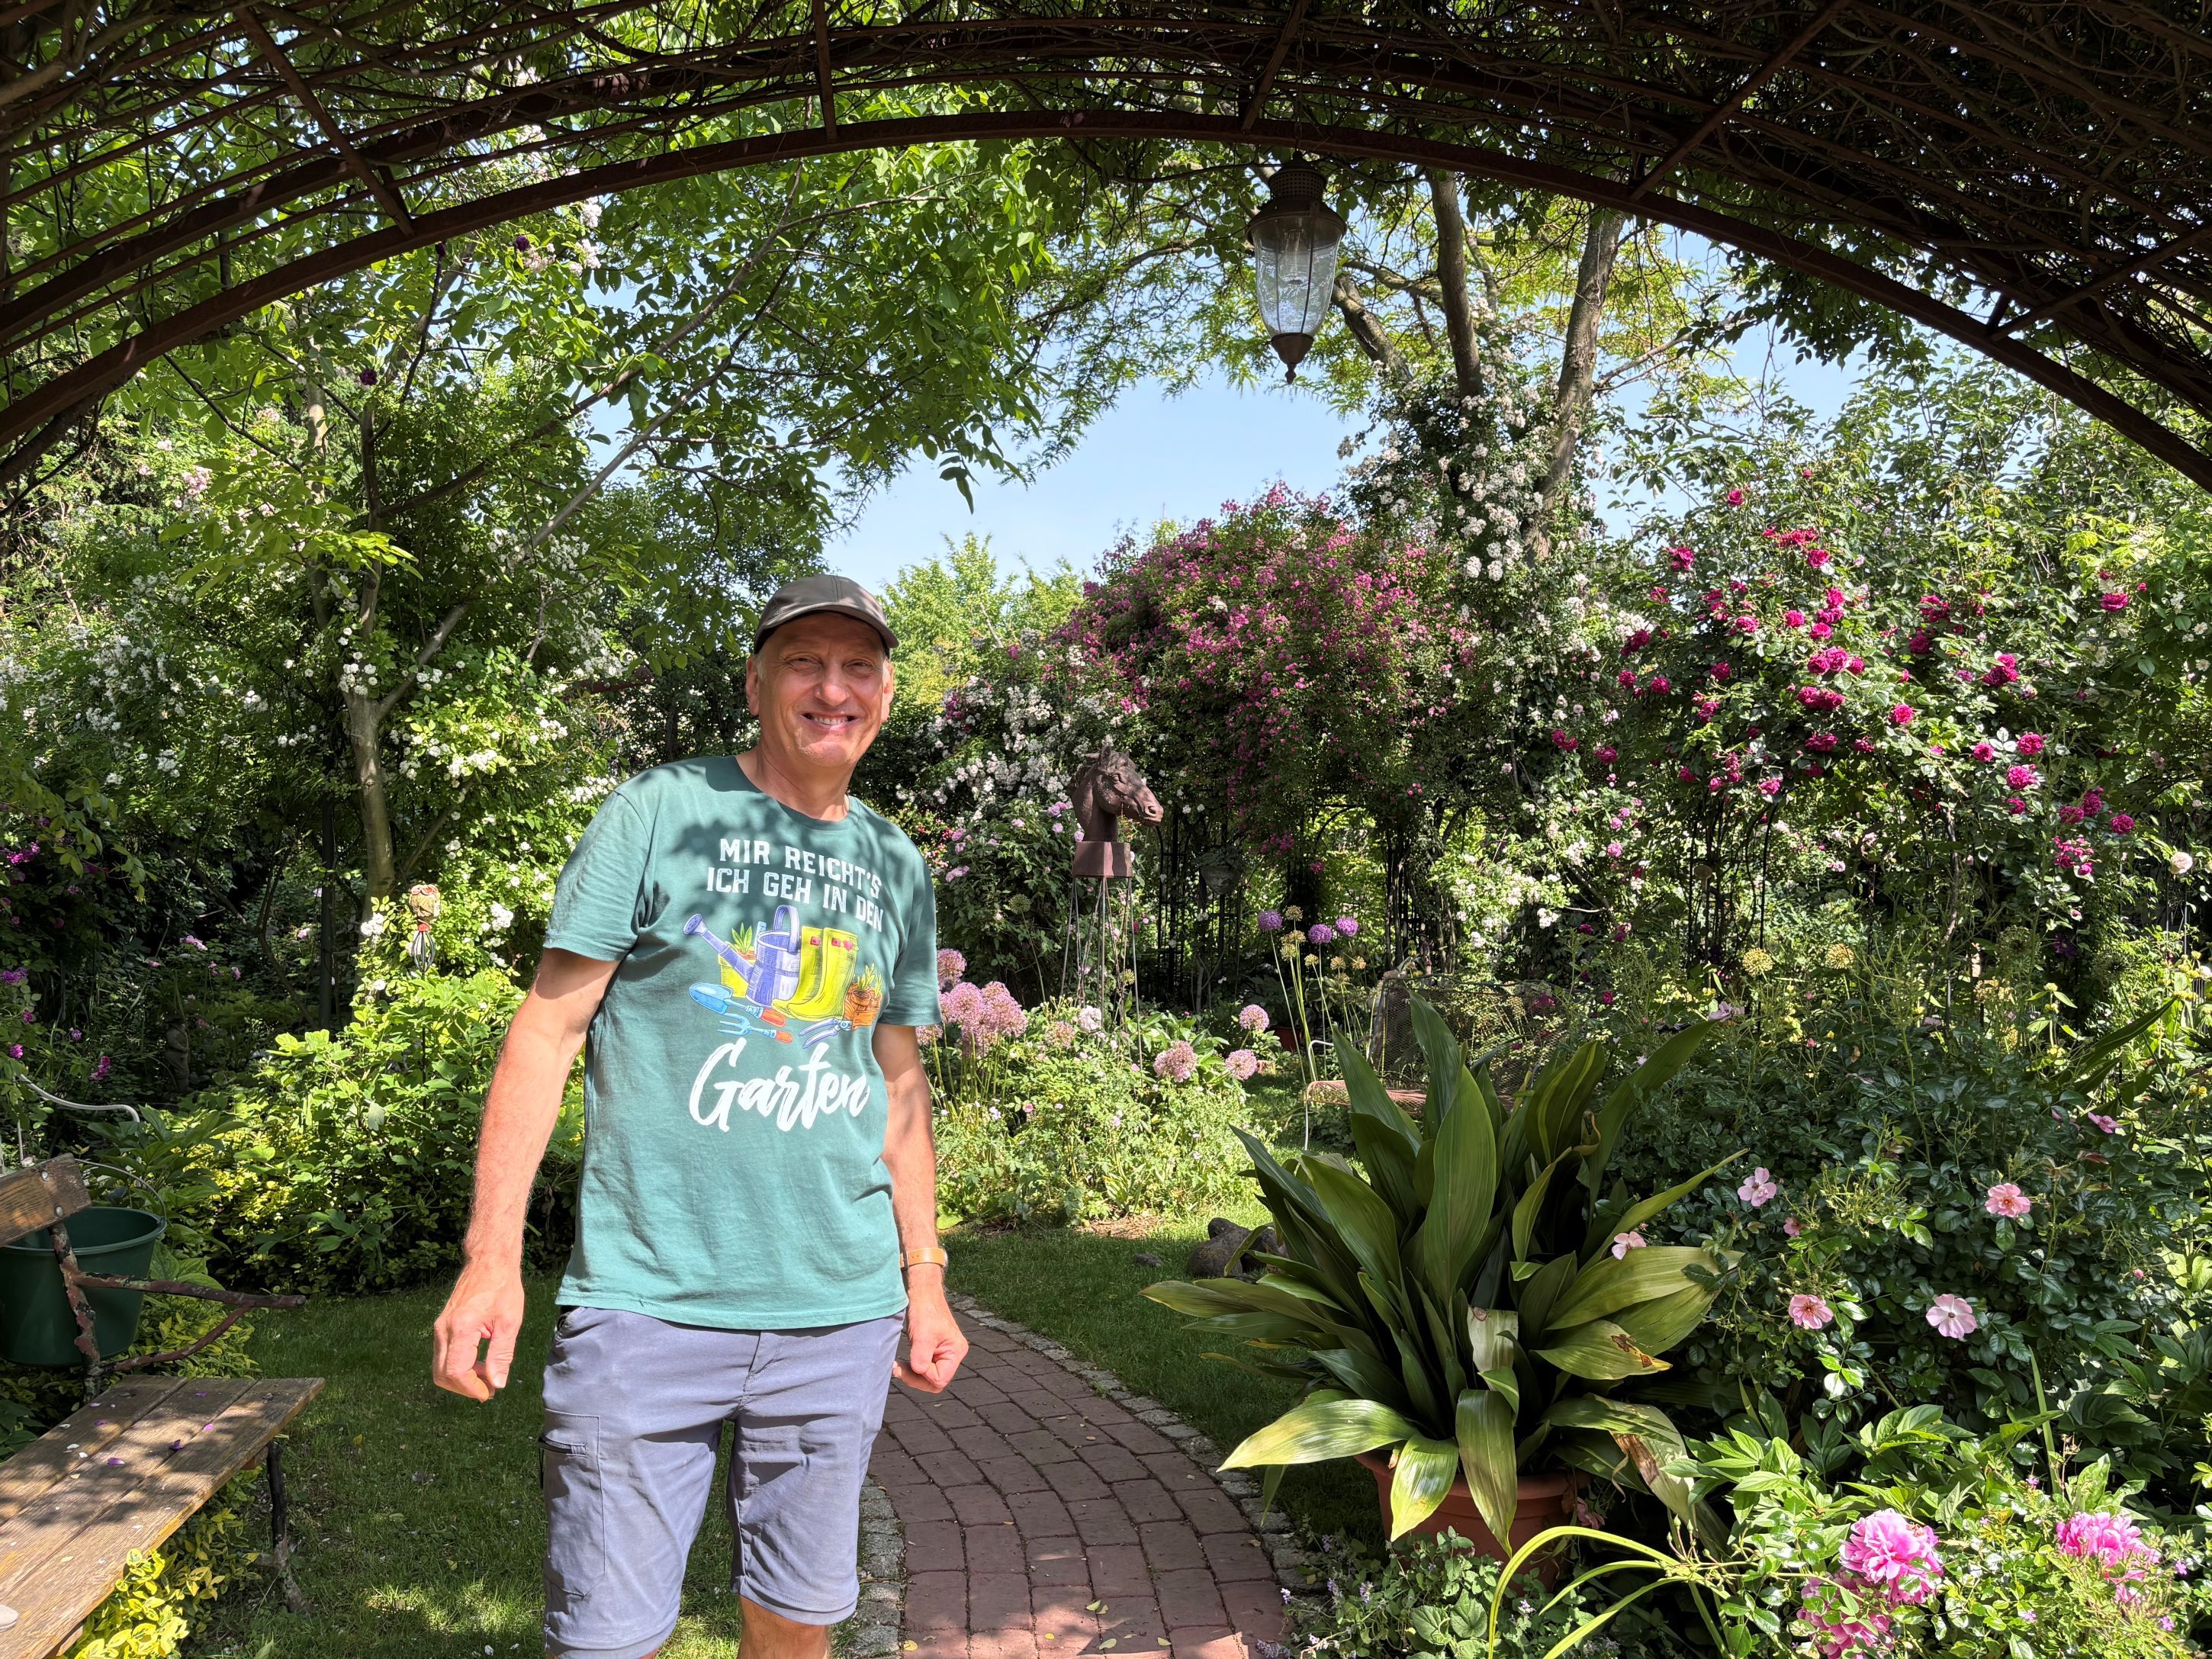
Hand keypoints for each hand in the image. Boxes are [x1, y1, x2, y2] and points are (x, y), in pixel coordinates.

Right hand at [432, 1260, 524, 1400]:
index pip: (456, 1372)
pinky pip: (443, 1355)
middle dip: (465, 1387)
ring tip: (487, 1375)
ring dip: (461, 1378)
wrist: (488, 1262)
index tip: (489, 1393)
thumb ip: (501, 1355)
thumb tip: (497, 1384)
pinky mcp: (441, 1326)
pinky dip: (458, 1366)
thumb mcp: (510, 1322)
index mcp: (461, 1328)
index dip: (471, 1388)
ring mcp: (439, 1327)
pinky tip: (479, 1363)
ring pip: (440, 1367)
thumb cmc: (502, 1287)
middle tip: (489, 1388)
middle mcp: (443, 1329)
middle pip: (442, 1374)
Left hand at [893, 1279, 966, 1393]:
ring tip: (898, 1365)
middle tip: (899, 1369)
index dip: (923, 1375)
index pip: (940, 1379)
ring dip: (913, 1374)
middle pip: (936, 1381)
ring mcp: (944, 1352)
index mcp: (956, 1351)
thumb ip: (921, 1358)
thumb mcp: (922, 1336)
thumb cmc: (925, 1310)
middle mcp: (953, 1354)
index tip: (910, 1363)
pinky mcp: (934, 1350)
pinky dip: (913, 1367)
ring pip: (929, 1376)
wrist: (922, 1293)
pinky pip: (925, 1367)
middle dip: (916, 1378)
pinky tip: (903, 1362)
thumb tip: (918, 1372)